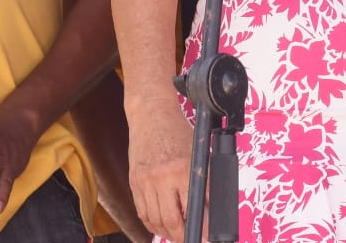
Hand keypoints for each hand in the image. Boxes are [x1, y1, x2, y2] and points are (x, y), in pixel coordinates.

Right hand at [126, 96, 193, 241]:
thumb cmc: (178, 132)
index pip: (195, 207)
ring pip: (156, 221)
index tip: (207, 236)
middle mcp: (163, 177)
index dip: (202, 227)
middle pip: (172, 221)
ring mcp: (146, 182)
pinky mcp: (134, 183)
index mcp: (183, 168)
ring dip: (168, 233)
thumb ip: (204, 180)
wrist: (151, 114)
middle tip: (193, 239)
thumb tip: (211, 208)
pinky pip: (143, 213)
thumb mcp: (198, 154)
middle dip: (184, 236)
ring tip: (179, 235)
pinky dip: (153, 224)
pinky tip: (162, 226)